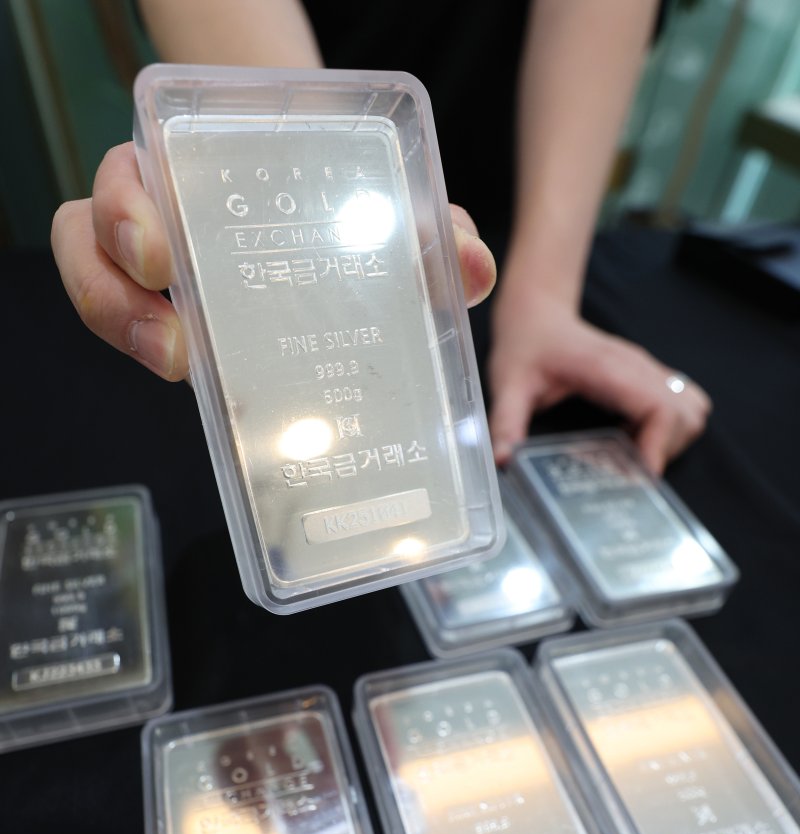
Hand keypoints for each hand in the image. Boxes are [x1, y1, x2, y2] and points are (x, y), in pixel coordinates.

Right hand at [51, 144, 495, 381]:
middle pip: (90, 228)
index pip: (137, 173)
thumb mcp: (393, 214)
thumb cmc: (348, 211)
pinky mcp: (160, 315)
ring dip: (120, 322)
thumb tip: (472, 268)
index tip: (164, 259)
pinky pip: (120, 323)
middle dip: (114, 286)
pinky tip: (191, 377)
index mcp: (206, 171)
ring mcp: (154, 268)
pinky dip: (137, 342)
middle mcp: (165, 211)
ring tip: (179, 367)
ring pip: (90, 275)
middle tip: (175, 342)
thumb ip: (434, 230)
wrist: (328, 224)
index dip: (130, 213)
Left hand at [488, 283, 710, 473]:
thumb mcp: (508, 385)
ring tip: (635, 455)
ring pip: (692, 409)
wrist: (537, 313)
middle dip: (665, 450)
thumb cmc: (526, 346)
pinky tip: (636, 437)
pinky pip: (683, 403)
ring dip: (673, 440)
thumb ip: (506, 421)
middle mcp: (637, 366)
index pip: (658, 407)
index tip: (641, 476)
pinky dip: (672, 428)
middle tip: (630, 470)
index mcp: (609, 368)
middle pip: (684, 414)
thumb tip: (503, 460)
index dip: (658, 446)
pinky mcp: (649, 375)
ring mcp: (647, 369)